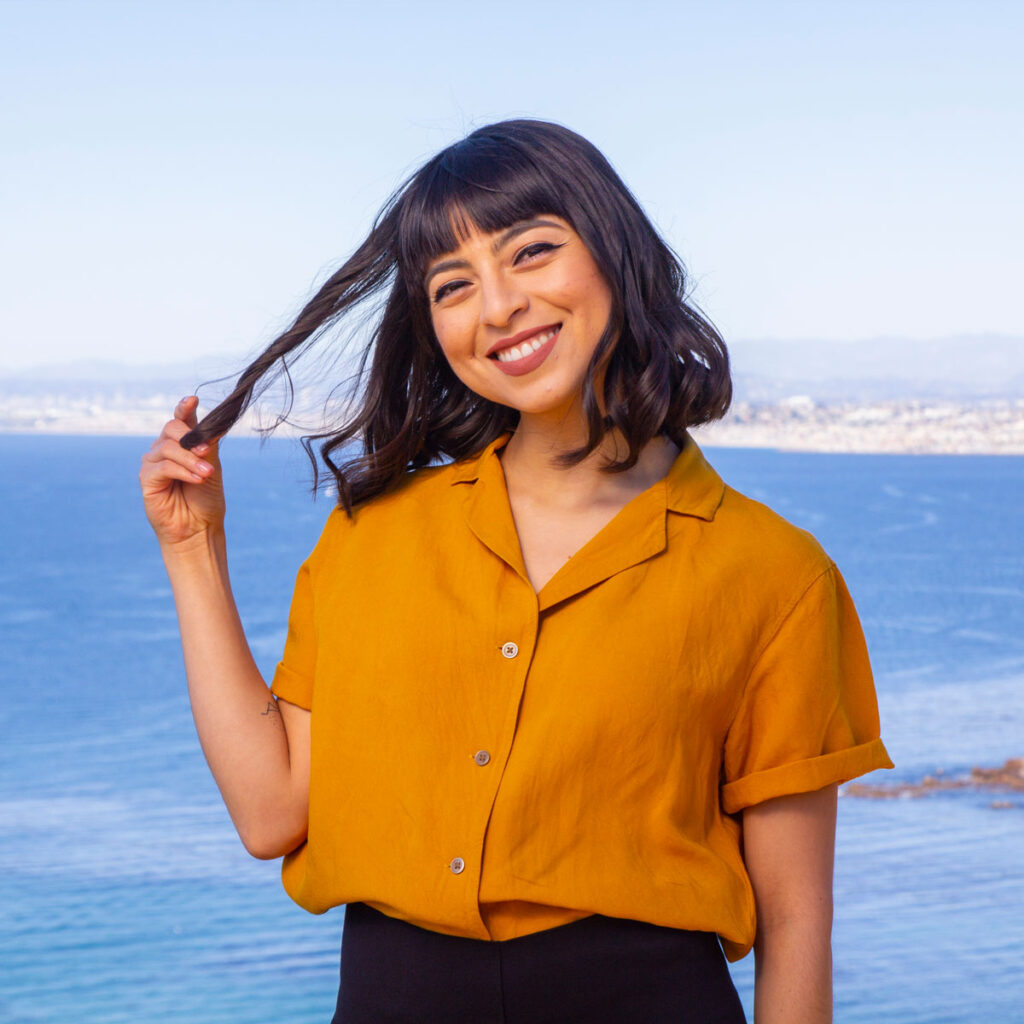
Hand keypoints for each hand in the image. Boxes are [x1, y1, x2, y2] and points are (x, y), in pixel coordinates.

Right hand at [140, 396, 225, 548]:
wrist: (199, 527)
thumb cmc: (206, 498)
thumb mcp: (211, 468)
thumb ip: (207, 446)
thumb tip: (212, 425)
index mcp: (181, 443)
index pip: (181, 419)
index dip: (184, 408)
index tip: (192, 400)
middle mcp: (164, 449)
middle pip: (172, 428)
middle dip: (191, 439)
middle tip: (206, 453)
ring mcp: (152, 463)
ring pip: (168, 448)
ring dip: (191, 460)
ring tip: (206, 474)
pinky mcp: (146, 479)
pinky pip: (163, 467)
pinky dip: (182, 471)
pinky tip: (196, 480)